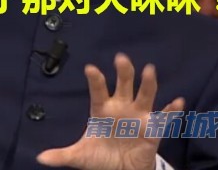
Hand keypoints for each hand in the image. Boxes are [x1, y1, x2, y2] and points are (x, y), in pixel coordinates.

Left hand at [37, 53, 183, 169]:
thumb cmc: (100, 156)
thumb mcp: (80, 156)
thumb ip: (62, 155)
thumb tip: (40, 158)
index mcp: (102, 109)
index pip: (98, 91)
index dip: (95, 80)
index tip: (90, 68)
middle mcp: (121, 107)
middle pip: (123, 85)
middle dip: (123, 72)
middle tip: (121, 58)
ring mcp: (138, 116)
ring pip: (145, 95)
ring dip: (148, 83)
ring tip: (149, 69)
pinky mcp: (153, 129)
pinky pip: (164, 118)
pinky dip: (171, 110)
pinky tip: (177, 101)